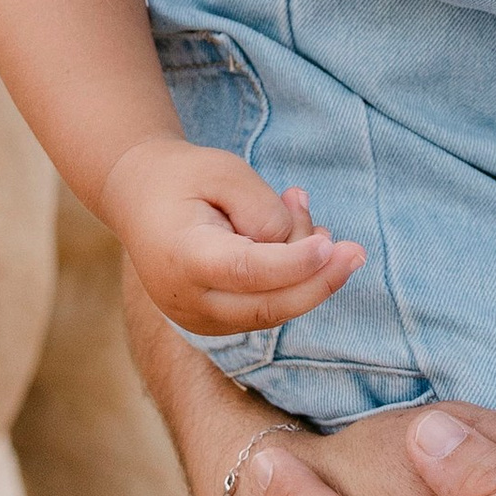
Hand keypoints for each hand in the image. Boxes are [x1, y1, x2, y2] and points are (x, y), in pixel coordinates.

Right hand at [102, 137, 362, 336]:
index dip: (294, 263)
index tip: (330, 245)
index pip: (247, 271)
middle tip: (356, 252)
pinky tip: (296, 236)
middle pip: (267, 306)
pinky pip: (267, 309)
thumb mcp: (224, 171)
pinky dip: (291, 279)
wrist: (139, 199)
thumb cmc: (183, 178)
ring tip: (300, 207)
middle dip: (320, 282)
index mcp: (182, 257)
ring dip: (306, 270)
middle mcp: (187, 300)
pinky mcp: (215, 323)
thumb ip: (263, 209)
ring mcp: (199, 319)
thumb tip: (301, 247)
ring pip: (273, 311)